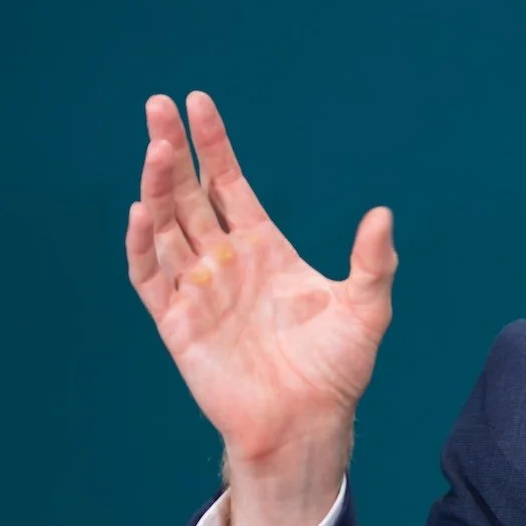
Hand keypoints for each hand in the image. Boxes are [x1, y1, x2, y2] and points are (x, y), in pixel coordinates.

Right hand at [125, 92, 395, 520]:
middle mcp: (226, 261)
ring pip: (167, 225)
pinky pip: (151, 275)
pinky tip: (143, 211)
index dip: (213, 145)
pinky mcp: (178, 322)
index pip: (230, 183)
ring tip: (154, 146)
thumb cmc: (338, 369)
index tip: (197, 102)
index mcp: (265, 247)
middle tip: (157, 104)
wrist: (309, 423)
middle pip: (190, 193)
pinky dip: (143, 243)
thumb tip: (382, 214)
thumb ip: (374, 262)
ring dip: (156, 186)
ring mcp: (199, 289)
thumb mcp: (367, 309)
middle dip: (173, 149)